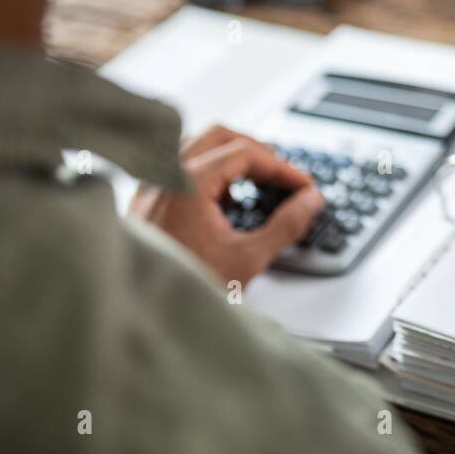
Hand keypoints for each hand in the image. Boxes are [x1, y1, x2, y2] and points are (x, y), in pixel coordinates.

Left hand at [129, 125, 323, 284]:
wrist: (144, 316)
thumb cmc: (183, 291)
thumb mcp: (248, 259)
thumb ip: (287, 225)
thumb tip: (310, 201)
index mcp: (189, 183)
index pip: (247, 153)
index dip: (282, 168)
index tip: (303, 186)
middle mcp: (166, 177)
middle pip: (221, 136)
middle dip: (258, 152)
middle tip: (282, 176)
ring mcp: (151, 187)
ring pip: (197, 146)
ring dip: (231, 157)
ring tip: (255, 183)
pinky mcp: (145, 203)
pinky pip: (179, 167)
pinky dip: (207, 171)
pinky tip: (223, 201)